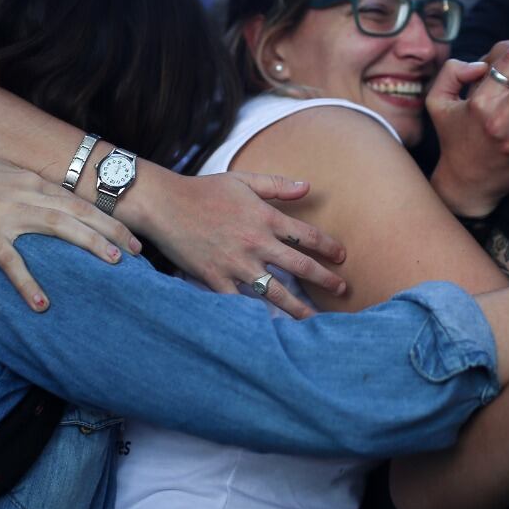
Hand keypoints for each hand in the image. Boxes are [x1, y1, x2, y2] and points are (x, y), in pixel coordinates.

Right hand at [0, 156, 141, 311]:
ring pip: (57, 227)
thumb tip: (50, 203)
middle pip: (77, 212)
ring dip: (89, 245)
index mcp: (28, 179)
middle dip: (112, 231)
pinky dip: (27, 282)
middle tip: (138, 252)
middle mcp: (22, 191)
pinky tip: (42, 303)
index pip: (77, 200)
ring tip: (114, 265)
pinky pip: (9, 261)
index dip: (107, 218)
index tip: (131, 236)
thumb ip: (25, 188)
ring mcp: (2, 211)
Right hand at [140, 171, 347, 318]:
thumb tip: (308, 187)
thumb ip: (277, 185)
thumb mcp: (243, 181)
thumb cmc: (204, 191)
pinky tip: (269, 328)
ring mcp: (236, 263)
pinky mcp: (216, 279)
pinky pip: (240, 303)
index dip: (329, 247)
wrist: (164, 205)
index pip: (307, 236)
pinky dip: (255, 316)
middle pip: (300, 267)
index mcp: (265, 217)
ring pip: (275, 292)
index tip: (342, 257)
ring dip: (298, 307)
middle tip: (343, 289)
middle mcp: (256, 243)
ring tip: (313, 318)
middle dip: (325, 279)